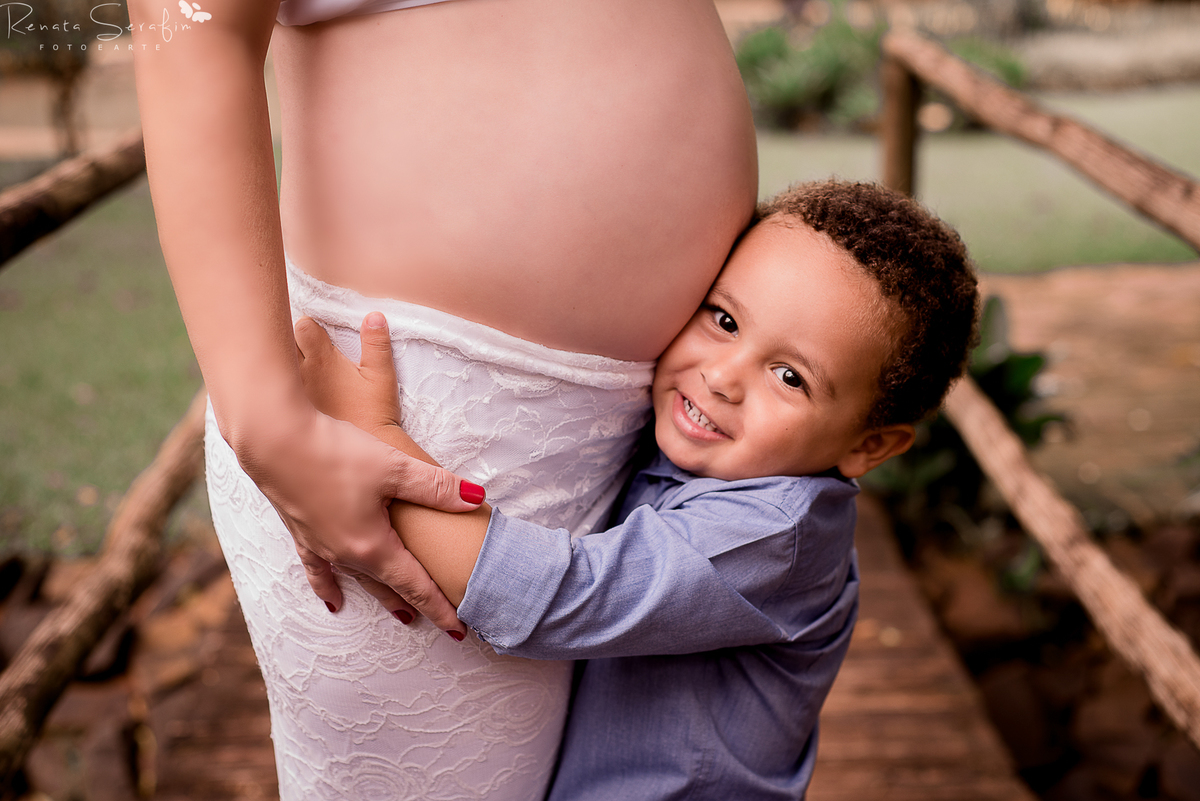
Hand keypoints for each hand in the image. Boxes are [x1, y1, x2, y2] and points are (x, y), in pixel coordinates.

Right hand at [231, 319, 483, 636]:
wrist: (273, 440)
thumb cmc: (335, 453)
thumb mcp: (394, 467)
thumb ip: (436, 487)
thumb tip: (476, 498)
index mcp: (372, 546)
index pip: (415, 585)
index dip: (440, 607)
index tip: (460, 631)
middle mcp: (345, 554)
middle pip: (390, 586)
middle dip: (417, 604)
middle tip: (440, 625)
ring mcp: (321, 546)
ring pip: (360, 580)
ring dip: (382, 597)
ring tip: (402, 616)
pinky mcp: (301, 531)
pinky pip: (319, 569)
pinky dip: (329, 586)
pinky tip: (333, 600)